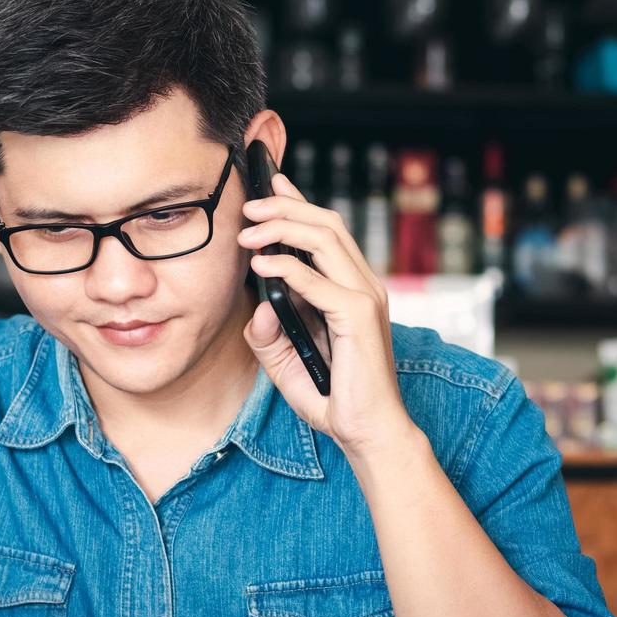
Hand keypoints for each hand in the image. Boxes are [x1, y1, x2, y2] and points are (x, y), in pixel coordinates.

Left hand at [238, 170, 418, 456]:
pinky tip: (260, 266)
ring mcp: (365, 297)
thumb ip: (268, 331)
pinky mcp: (359, 316)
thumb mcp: (286, 359)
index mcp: (352, 288)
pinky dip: (287, 268)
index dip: (298, 203)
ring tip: (249, 230)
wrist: (367, 432)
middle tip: (249, 205)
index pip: (327, 231)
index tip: (270, 183)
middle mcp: (364, 285)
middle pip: (326, 224)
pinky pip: (318, 281)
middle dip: (285, 206)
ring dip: (282, 228)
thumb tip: (256, 302)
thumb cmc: (334, 397)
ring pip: (325, 239)